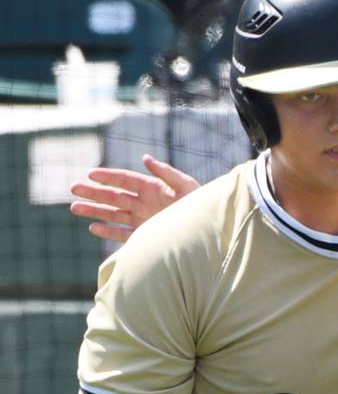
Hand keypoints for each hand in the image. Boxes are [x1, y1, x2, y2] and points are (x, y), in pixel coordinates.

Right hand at [70, 154, 200, 242]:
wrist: (208, 229)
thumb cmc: (200, 205)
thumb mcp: (186, 186)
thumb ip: (166, 172)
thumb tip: (145, 158)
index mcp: (152, 187)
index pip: (125, 179)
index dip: (108, 176)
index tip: (91, 174)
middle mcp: (144, 202)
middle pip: (113, 196)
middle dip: (93, 192)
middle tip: (73, 188)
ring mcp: (143, 219)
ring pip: (113, 214)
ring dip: (94, 211)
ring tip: (74, 208)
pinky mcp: (145, 235)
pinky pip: (123, 234)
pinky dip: (108, 232)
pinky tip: (93, 227)